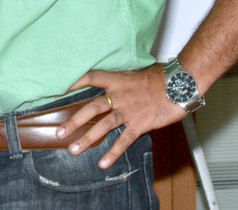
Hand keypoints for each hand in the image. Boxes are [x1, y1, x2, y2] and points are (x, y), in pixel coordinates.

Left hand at [56, 64, 186, 168]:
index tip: (58, 89)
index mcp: (117, 80)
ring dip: (88, 139)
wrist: (179, 84)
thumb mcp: (137, 74)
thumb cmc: (161, 77)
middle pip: (91, 107)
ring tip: (74, 150)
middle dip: (74, 121)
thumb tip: (113, 85)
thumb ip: (122, 82)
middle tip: (60, 133)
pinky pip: (123, 140)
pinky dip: (113, 152)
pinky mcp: (140, 124)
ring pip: (104, 126)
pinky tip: (103, 163)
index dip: (73, 82)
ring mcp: (129, 110)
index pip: (90, 78)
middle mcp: (120, 95)